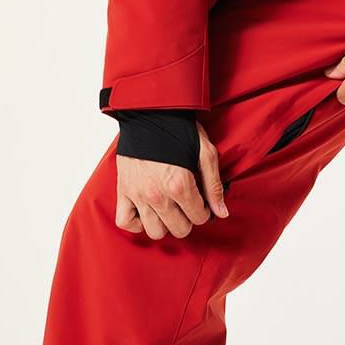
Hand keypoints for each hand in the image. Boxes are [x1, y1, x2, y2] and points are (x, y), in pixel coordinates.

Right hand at [115, 123, 227, 238]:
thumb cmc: (180, 130)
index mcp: (180, 185)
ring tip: (169, 210)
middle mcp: (158, 194)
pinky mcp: (123, 191)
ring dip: (165, 224)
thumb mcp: (206, 153)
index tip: (201, 203)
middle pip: (179, 229)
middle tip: (187, 206)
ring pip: (154, 231)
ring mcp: (138, 194)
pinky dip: (137, 223)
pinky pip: (126, 222)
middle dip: (188, 219)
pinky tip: (148, 213)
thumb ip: (214, 186)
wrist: (150, 113)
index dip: (204, 211)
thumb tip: (221, 213)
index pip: (198, 217)